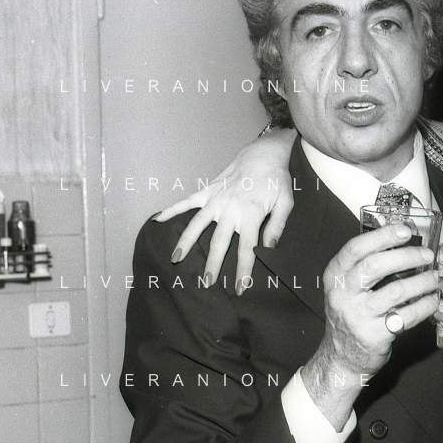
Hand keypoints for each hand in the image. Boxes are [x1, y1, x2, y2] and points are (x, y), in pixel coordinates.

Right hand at [155, 129, 298, 292]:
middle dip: (212, 264)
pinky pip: (187, 201)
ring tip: (175, 260)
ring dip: (185, 243)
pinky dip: (171, 210)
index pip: (246, 249)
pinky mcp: (208, 190)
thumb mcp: (285, 203)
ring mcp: (216, 199)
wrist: (263, 154)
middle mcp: (230, 208)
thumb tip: (268, 249)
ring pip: (197, 224)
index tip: (239, 289)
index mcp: (251, 214)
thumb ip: (276, 227)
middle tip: (206, 283)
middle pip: (219, 242)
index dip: (243, 271)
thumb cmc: (276, 180)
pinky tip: (157, 220)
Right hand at [303, 224, 439, 427]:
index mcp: (335, 276)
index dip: (383, 236)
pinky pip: (407, 316)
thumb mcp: (347, 288)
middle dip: (407, 256)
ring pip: (396, 291)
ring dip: (422, 281)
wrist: (341, 358)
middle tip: (427, 255)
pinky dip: (425, 306)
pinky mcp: (374, 335)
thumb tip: (401, 241)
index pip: (356, 248)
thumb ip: (365, 266)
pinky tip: (433, 300)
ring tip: (435, 278)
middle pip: (376, 265)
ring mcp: (357, 316)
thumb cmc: (351, 316)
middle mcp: (342, 294)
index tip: (406, 230)